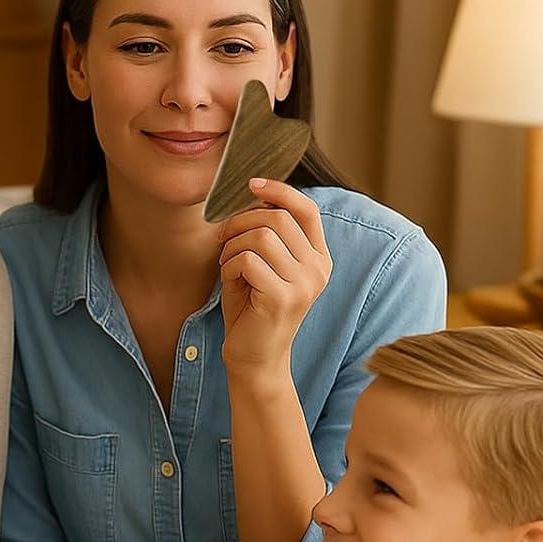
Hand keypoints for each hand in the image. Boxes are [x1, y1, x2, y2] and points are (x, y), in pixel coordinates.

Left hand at [218, 179, 330, 375]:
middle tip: (224, 240)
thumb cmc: (253, 309)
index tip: (251, 183)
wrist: (255, 358)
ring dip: (233, 247)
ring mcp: (305, 284)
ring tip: (228, 266)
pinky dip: (229, 266)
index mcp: (319, 257)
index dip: (279, 190)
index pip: (306, 209)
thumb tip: (253, 195)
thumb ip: (266, 235)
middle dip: (241, 223)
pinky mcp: (284, 298)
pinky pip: (248, 261)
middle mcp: (318, 269)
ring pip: (261, 237)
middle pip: (277, 219)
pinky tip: (230, 281)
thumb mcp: (264, 266)